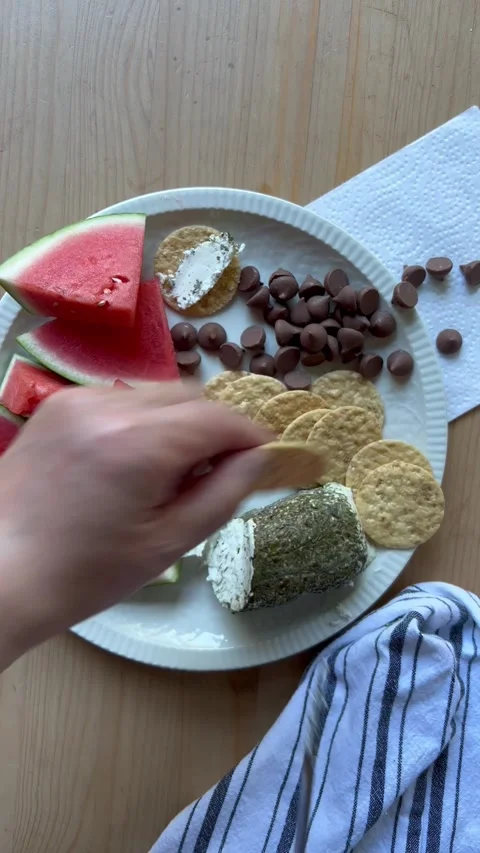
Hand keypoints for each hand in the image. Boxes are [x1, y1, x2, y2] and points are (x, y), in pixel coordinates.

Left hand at [0, 383, 268, 667]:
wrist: (1, 571)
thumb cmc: (86, 573)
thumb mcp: (169, 543)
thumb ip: (224, 493)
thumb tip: (261, 458)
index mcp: (139, 443)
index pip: (220, 418)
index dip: (251, 437)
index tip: (267, 458)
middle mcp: (109, 405)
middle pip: (191, 396)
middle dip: (216, 428)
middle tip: (218, 472)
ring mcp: (79, 398)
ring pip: (158, 393)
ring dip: (180, 421)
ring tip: (171, 471)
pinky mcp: (60, 403)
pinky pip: (123, 398)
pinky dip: (143, 420)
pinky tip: (132, 461)